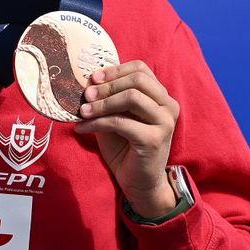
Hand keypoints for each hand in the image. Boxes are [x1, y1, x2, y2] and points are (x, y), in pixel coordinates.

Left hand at [74, 59, 179, 217]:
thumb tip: (86, 82)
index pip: (141, 69)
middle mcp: (168, 106)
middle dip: (107, 85)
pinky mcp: (154, 139)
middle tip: (85, 95)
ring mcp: (164, 122)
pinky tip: (81, 128)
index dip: (115, 70)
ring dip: (102, 103)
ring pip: (131, 97)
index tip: (93, 78)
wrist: (138, 181)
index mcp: (160, 96)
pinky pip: (120, 122)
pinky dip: (97, 122)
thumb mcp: (115, 116)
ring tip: (82, 111)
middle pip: (137, 80)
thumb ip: (108, 99)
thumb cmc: (125, 146)